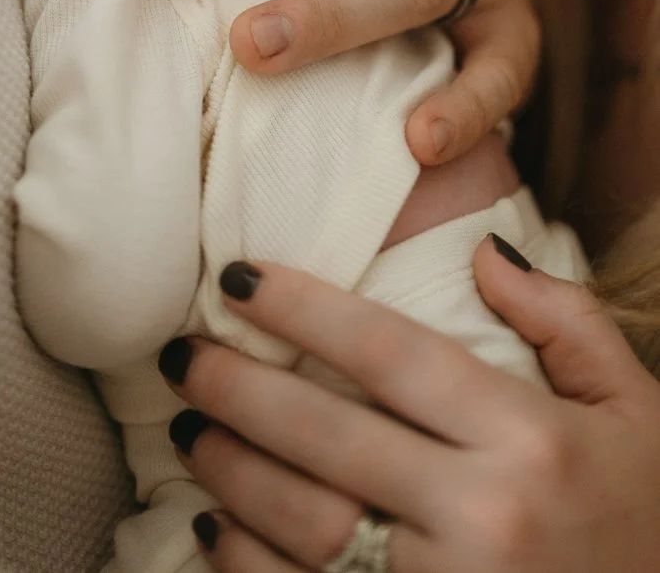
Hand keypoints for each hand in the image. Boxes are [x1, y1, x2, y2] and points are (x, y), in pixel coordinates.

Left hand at [159, 245, 659, 571]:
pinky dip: (246, 569)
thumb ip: (566, 321)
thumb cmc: (645, 521)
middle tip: (180, 354)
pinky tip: (213, 530)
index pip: (391, 353)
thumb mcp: (636, 412)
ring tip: (187, 428)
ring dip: (229, 474)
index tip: (237, 276)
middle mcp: (484, 519)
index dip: (303, 307)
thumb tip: (483, 251)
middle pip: (327, 437)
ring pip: (303, 527)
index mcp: (529, 443)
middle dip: (236, 389)